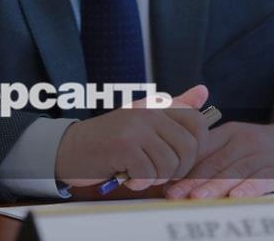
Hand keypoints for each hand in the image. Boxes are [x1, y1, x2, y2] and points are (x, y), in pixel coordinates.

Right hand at [54, 85, 209, 191]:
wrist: (70, 149)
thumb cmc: (110, 140)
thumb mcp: (144, 120)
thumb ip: (175, 107)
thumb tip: (203, 91)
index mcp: (156, 106)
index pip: (197, 123)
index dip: (196, 147)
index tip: (178, 158)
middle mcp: (148, 113)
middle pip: (188, 147)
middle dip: (177, 169)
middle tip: (158, 172)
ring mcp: (135, 128)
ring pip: (169, 163)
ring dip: (156, 178)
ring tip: (141, 174)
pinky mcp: (123, 146)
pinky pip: (148, 173)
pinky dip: (140, 182)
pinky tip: (128, 177)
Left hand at [165, 122, 273, 199]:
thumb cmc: (260, 149)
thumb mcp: (235, 143)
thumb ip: (211, 157)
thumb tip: (177, 179)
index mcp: (228, 134)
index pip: (202, 150)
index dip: (184, 168)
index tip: (166, 183)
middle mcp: (243, 142)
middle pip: (215, 163)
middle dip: (193, 181)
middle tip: (174, 195)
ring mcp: (261, 155)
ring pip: (235, 172)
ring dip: (214, 187)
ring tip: (197, 198)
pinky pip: (261, 180)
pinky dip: (248, 188)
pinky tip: (236, 197)